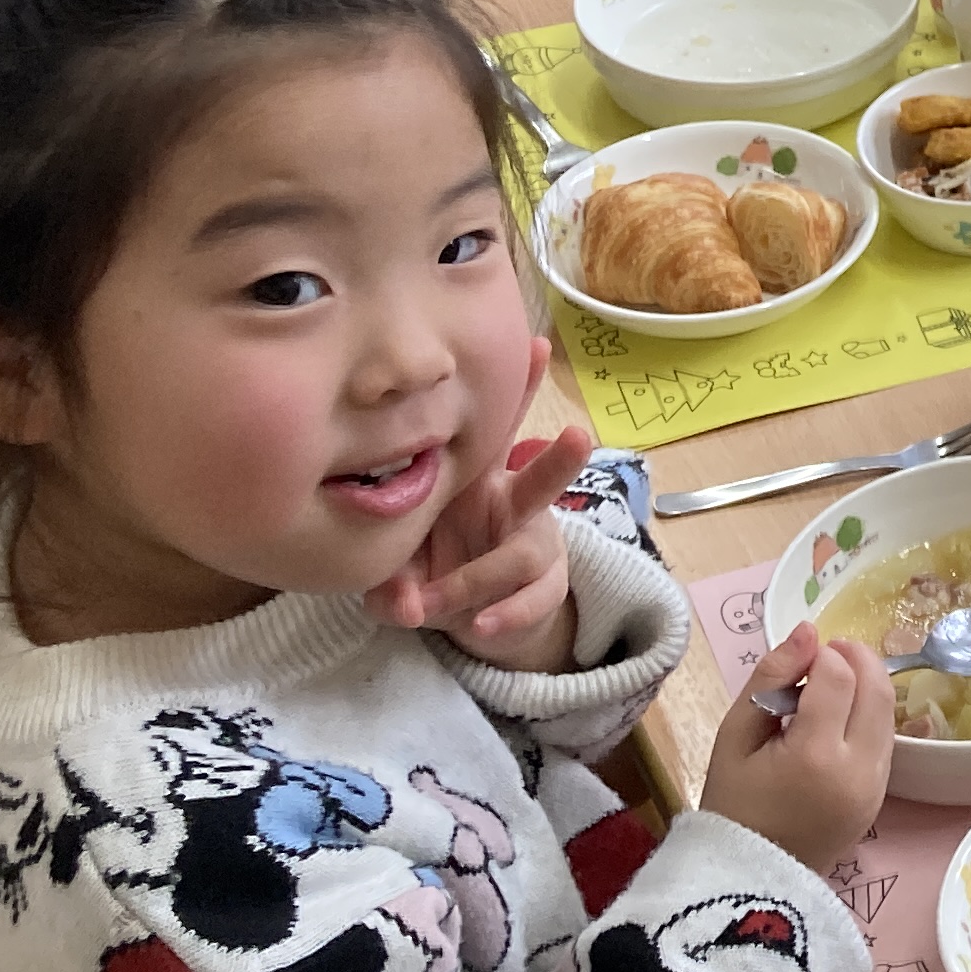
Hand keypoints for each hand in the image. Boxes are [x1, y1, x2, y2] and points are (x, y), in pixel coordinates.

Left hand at [370, 396, 596, 673]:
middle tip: (578, 437)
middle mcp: (511, 505)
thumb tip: (400, 604)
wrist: (478, 620)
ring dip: (484, 575)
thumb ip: (392, 584)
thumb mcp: (401, 573)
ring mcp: (534, 545)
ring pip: (530, 549)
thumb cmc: (436, 569)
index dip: (520, 390)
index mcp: (475, 482)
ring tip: (459, 606)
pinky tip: (481, 626)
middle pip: (540, 480)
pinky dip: (503, 615)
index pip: (495, 433)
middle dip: (559, 460)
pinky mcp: (547, 586)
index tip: (538, 345)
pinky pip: (530, 599)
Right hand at [704, 627, 894, 873]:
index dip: (822, 655)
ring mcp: (876, 787)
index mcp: (816, 755)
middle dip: (856, 658)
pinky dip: (868, 716)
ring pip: (888, 712)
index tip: (798, 660)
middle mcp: (858, 769)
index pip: (839, 677)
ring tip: (827, 686)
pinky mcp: (881, 798)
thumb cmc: (732, 807)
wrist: (749, 881)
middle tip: (824, 654)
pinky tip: (837, 718)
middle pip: (878, 688)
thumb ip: (769, 678)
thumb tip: (808, 630)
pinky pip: (885, 740)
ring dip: (866, 685)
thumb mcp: (734, 738)